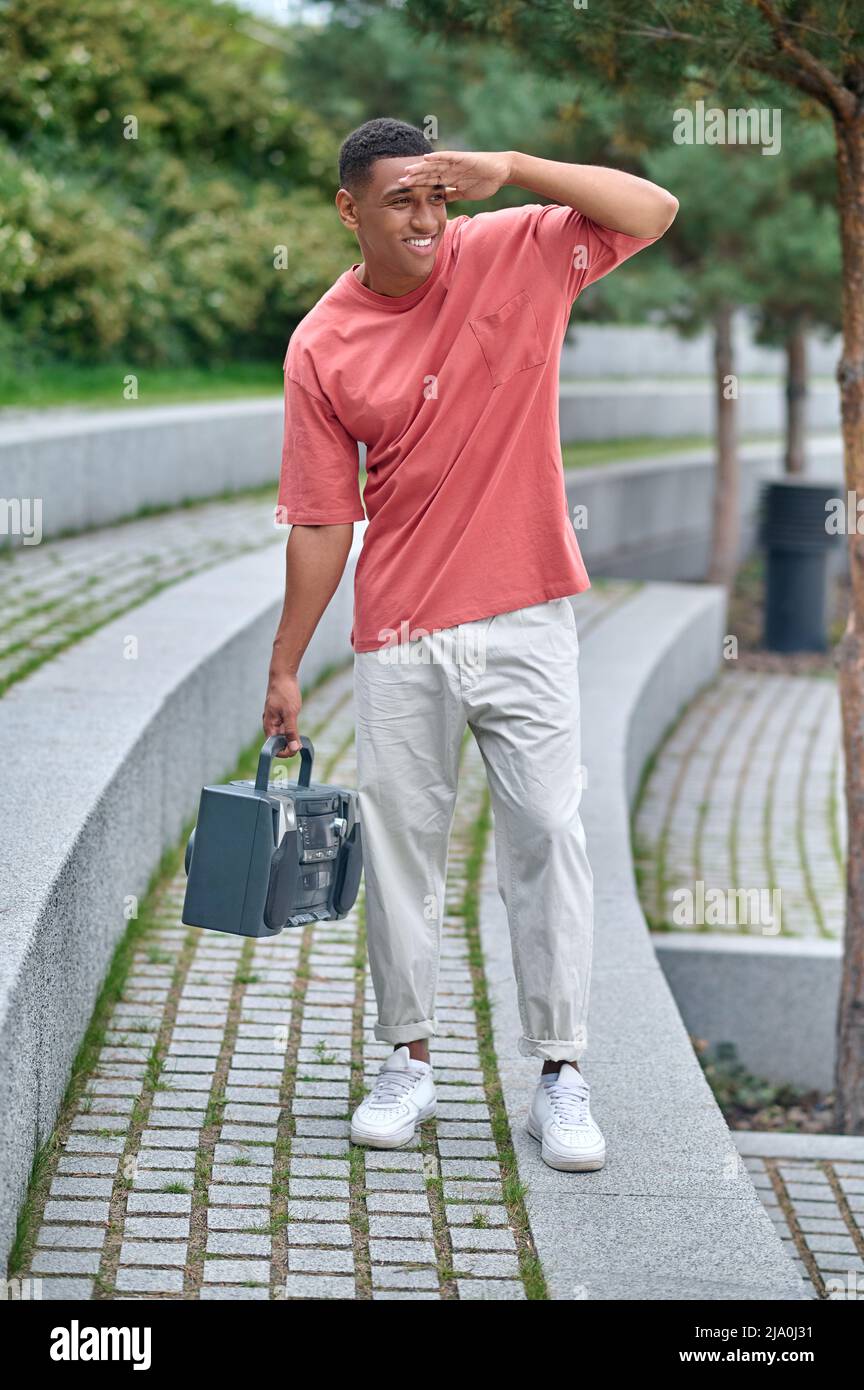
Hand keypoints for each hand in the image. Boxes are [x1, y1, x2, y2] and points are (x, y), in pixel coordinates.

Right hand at [263, 669, 301, 757]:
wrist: (283, 675)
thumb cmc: (285, 692)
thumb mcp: (290, 713)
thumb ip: (291, 732)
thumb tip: (294, 748)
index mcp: (269, 726)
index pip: (273, 748)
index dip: (284, 752)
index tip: (296, 749)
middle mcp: (269, 724)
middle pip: (277, 743)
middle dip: (289, 746)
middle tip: (301, 744)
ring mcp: (274, 719)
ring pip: (281, 735)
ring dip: (290, 738)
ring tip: (300, 737)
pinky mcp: (279, 715)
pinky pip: (283, 728)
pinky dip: (291, 731)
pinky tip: (297, 729)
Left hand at [397, 150, 512, 202]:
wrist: (501, 172)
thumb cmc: (485, 182)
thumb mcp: (465, 193)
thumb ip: (452, 194)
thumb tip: (441, 200)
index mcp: (449, 178)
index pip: (430, 182)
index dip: (417, 185)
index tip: (404, 191)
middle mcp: (450, 170)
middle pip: (428, 174)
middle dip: (415, 178)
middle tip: (399, 182)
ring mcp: (455, 164)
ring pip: (435, 165)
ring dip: (421, 168)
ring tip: (408, 170)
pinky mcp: (463, 158)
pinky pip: (448, 157)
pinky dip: (438, 157)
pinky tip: (427, 157)